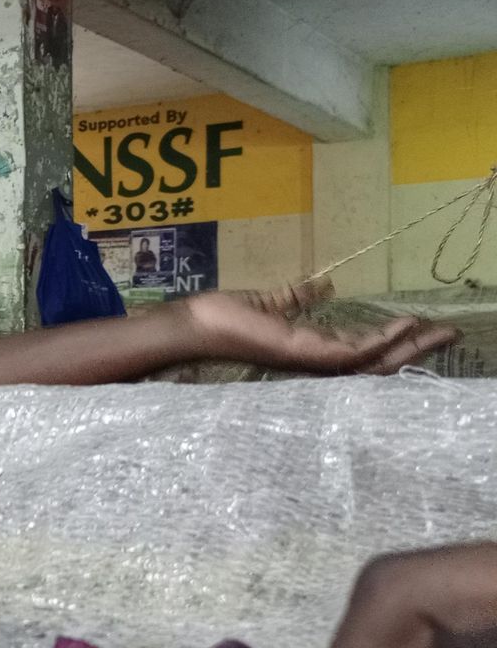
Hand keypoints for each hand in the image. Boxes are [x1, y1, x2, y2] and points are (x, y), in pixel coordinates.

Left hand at [173, 278, 459, 374]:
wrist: (197, 325)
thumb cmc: (226, 316)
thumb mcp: (270, 301)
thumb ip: (296, 297)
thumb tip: (321, 286)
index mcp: (310, 348)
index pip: (361, 349)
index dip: (394, 339)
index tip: (422, 325)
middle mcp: (316, 360)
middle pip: (377, 361)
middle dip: (415, 348)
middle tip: (450, 333)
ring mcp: (311, 360)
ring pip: (373, 361)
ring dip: (409, 346)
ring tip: (440, 331)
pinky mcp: (304, 354)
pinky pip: (352, 353)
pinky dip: (380, 341)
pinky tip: (404, 328)